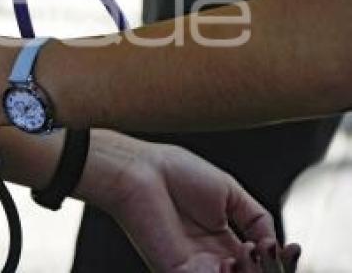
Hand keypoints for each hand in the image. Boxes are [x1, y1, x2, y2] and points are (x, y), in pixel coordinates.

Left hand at [78, 131, 300, 272]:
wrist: (141, 169)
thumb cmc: (176, 172)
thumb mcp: (230, 193)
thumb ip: (257, 218)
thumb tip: (275, 245)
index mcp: (220, 240)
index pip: (256, 265)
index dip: (277, 262)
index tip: (292, 248)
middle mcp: (208, 259)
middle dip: (265, 269)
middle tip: (263, 247)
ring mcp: (192, 268)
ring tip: (245, 246)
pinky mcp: (175, 272)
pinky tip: (227, 257)